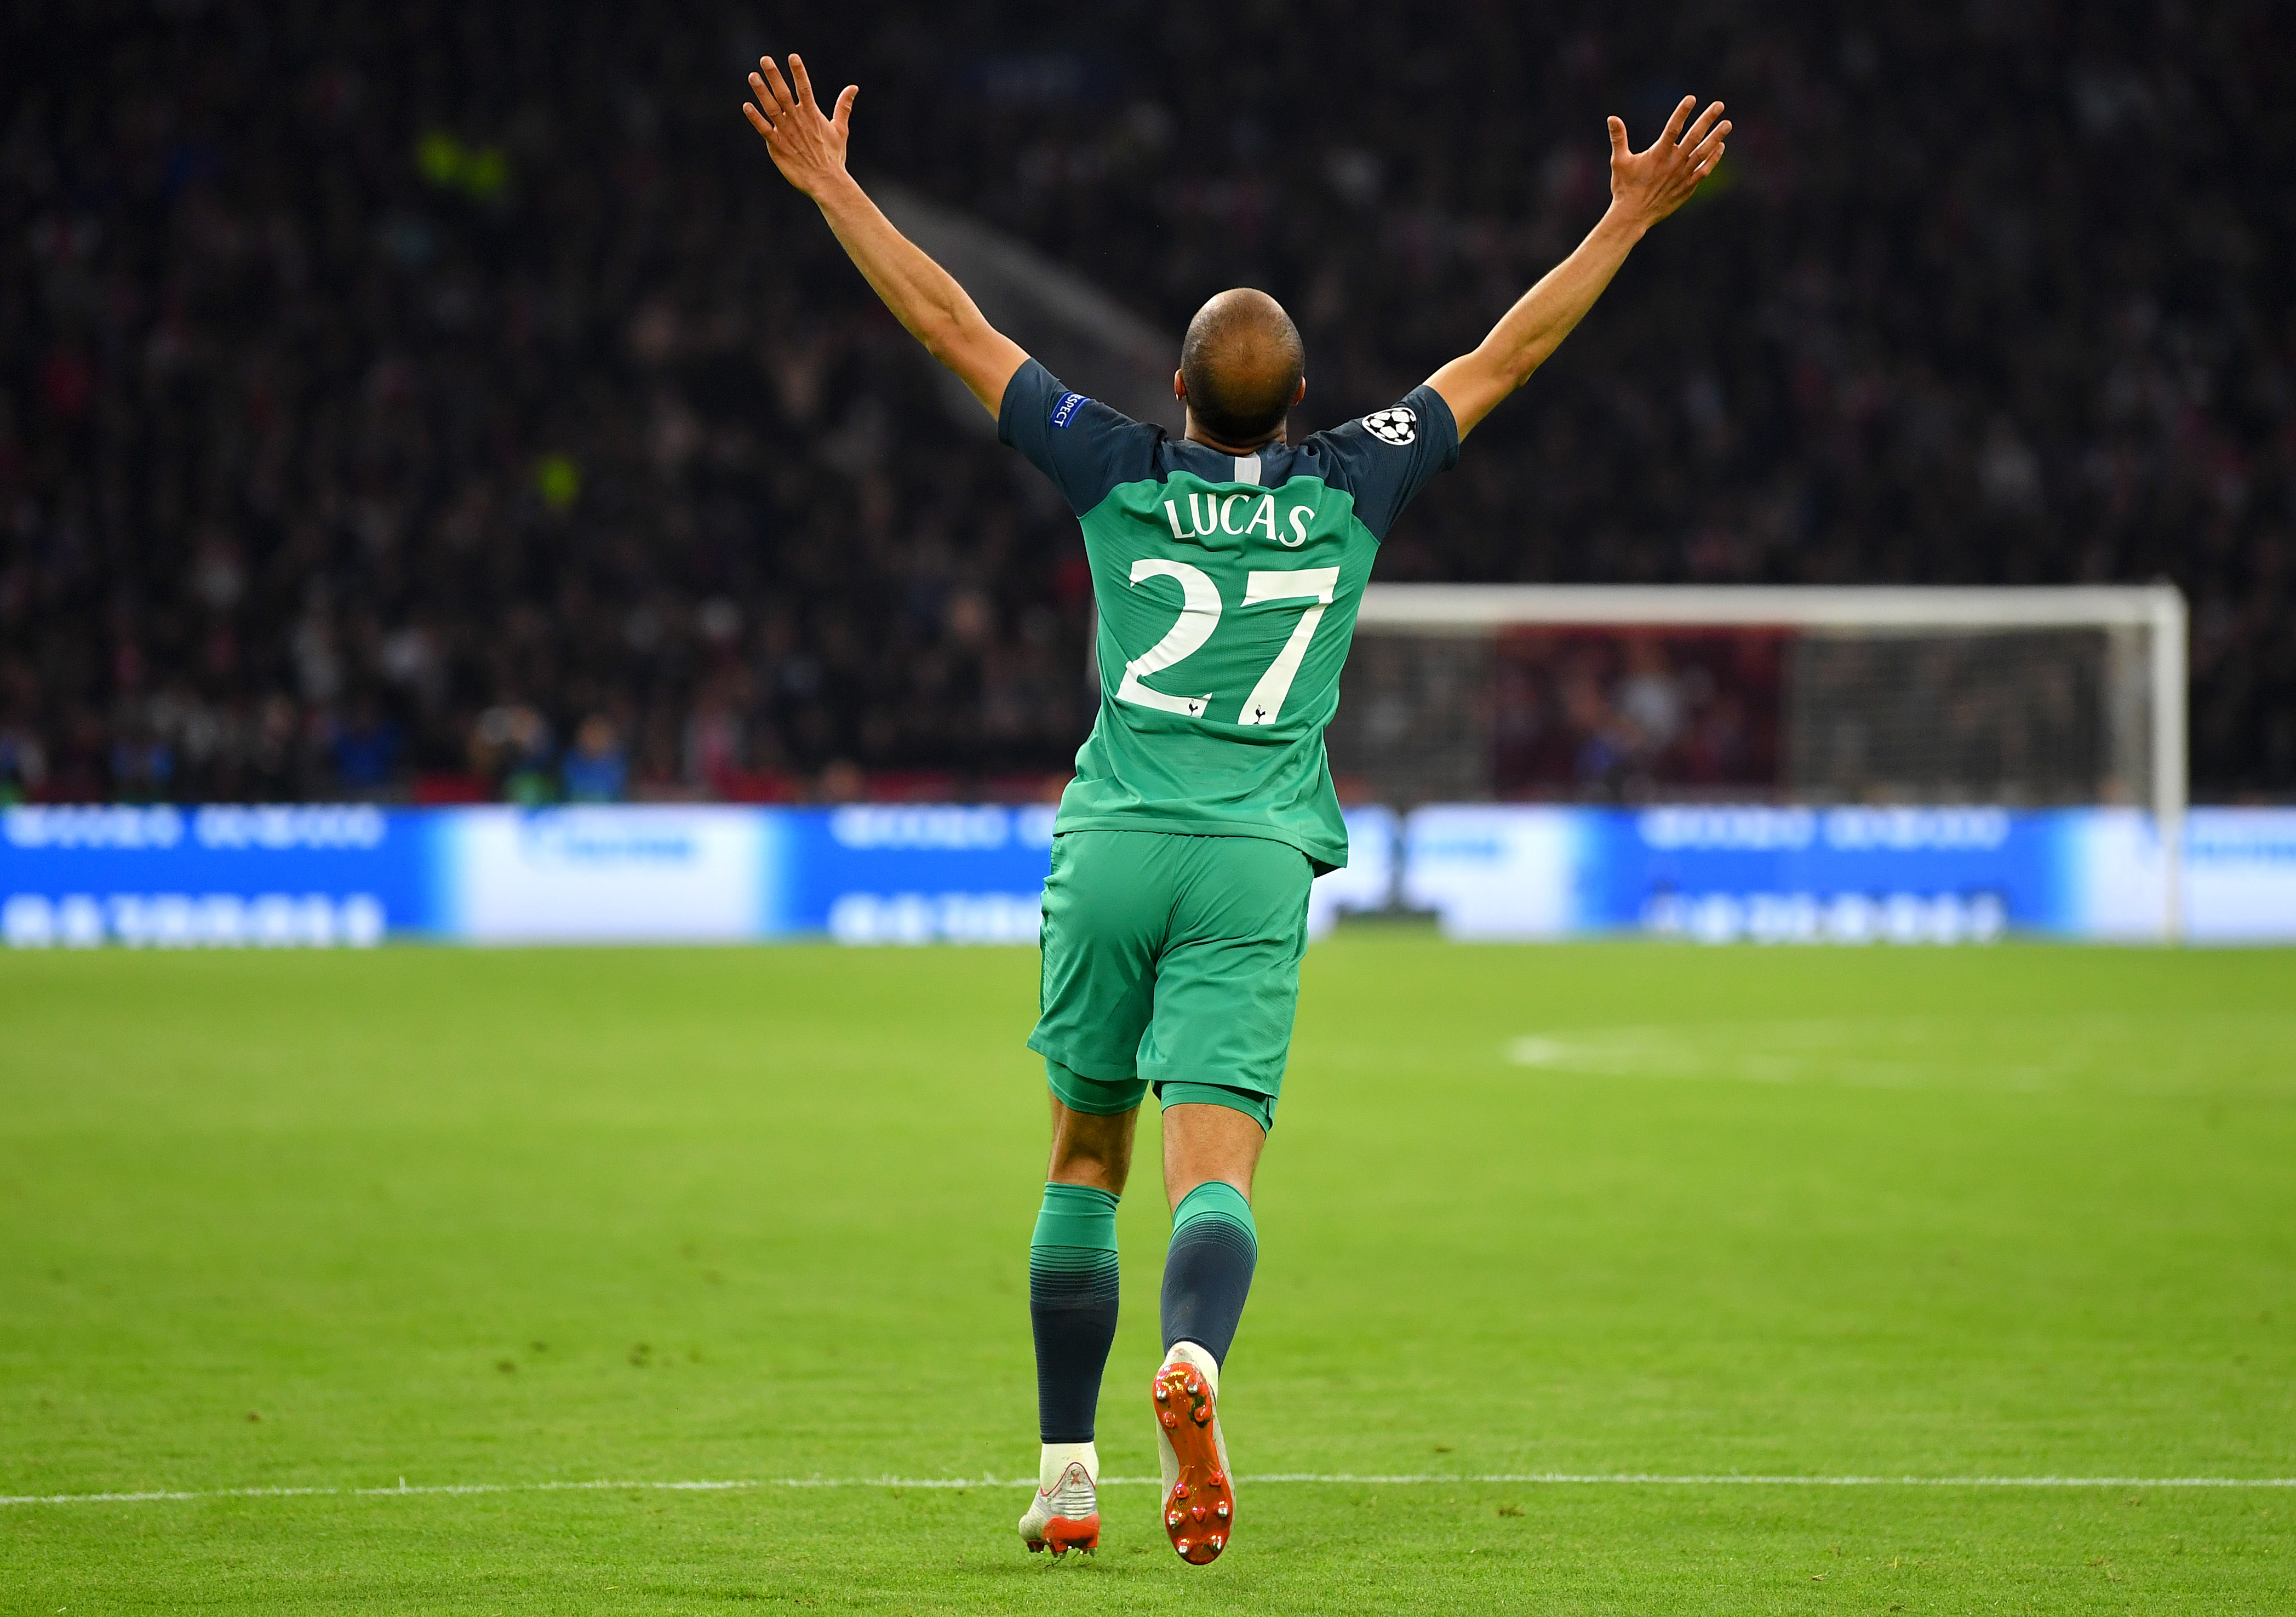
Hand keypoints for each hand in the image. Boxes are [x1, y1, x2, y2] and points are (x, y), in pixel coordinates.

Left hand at [744, 54, 857, 199]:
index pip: (805, 88)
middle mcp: (798, 121)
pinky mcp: (777, 147)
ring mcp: (786, 133)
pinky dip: (755, 118)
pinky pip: (764, 130)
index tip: (792, 56)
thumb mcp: (841, 130)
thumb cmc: (833, 157)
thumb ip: (843, 107)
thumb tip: (853, 87)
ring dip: (762, 92)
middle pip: (784, 94)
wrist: (827, 182)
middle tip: (765, 59)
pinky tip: (747, 106)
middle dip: (774, 76)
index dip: (798, 72)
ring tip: (753, 76)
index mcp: (813, 115)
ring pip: (771, 108)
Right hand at [1606, 96, 1728, 230]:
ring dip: (1716, 137)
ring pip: (1703, 153)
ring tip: (1727, 124)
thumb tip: (1612, 117)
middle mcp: (1673, 163)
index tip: (1692, 99)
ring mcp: (1683, 175)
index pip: (1673, 128)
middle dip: (1707, 119)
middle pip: (1694, 137)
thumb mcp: (1619, 161)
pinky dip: (1713, 159)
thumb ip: (1618, 138)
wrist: (1633, 217)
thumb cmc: (1624, 188)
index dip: (1682, 113)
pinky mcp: (1687, 187)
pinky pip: (1704, 170)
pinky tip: (1721, 147)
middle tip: (1719, 104)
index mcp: (1658, 154)